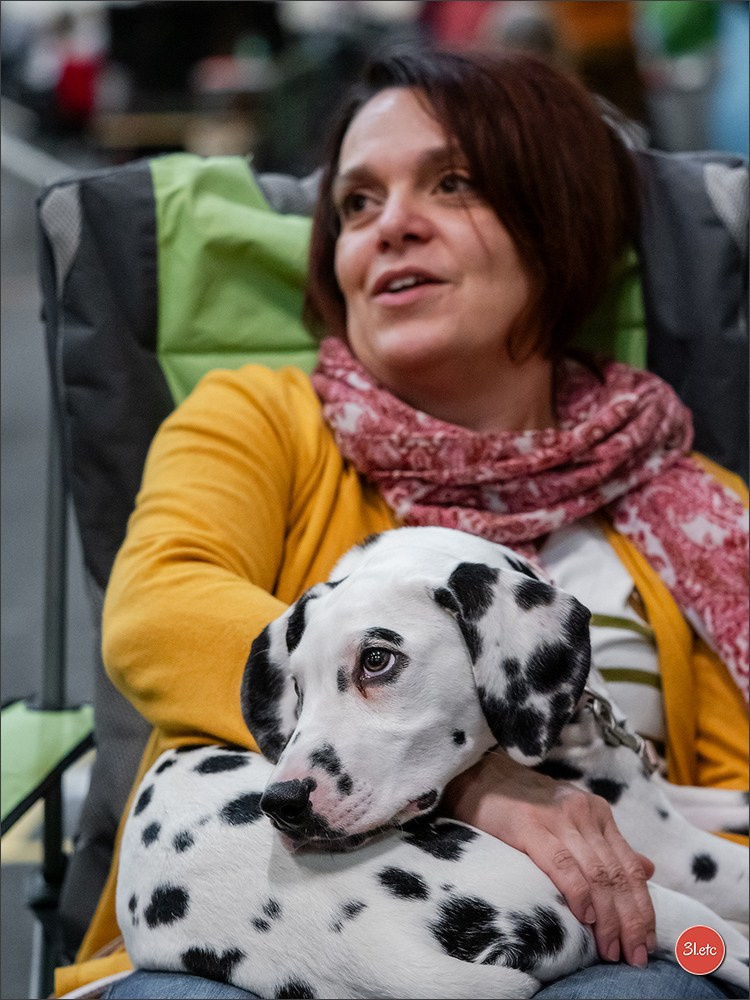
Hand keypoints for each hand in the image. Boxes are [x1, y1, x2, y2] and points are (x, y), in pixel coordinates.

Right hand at [442, 750, 655, 967]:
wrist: (478, 778)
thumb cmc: (522, 806)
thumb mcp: (571, 822)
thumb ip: (607, 846)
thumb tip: (648, 869)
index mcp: (597, 814)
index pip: (630, 868)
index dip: (643, 909)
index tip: (647, 944)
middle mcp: (583, 813)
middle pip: (617, 875)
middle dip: (630, 921)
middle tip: (634, 957)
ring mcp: (557, 817)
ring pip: (596, 874)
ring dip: (607, 918)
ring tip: (611, 949)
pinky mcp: (528, 825)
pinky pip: (562, 863)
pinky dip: (577, 892)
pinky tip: (584, 916)